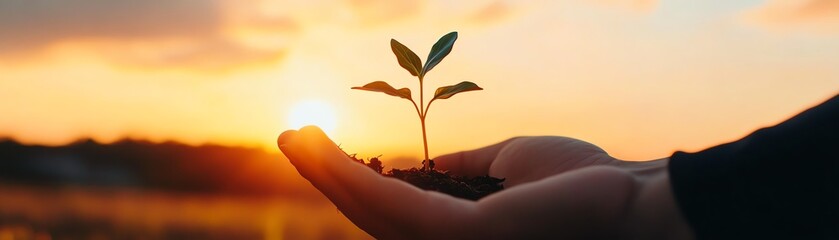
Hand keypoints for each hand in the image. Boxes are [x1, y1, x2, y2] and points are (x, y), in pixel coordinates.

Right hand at [278, 126, 691, 238]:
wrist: (640, 204)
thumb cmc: (585, 187)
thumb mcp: (511, 165)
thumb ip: (464, 167)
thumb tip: (426, 163)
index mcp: (464, 237)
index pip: (397, 218)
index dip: (357, 186)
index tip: (329, 153)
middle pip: (372, 218)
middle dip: (331, 179)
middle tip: (295, 141)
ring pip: (369, 212)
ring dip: (326, 172)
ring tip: (294, 137)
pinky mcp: (456, 239)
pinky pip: (387, 203)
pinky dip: (347, 173)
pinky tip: (318, 146)